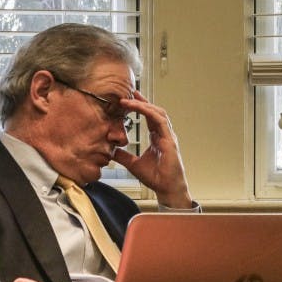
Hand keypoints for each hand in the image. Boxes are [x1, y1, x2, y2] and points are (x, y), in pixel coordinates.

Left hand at [113, 89, 193, 208]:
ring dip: (144, 105)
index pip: (149, 117)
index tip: (128, 100)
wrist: (166, 188)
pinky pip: (160, 121)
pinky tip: (140, 108)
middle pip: (154, 111)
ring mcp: (168, 136)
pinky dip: (150, 113)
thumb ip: (123, 156)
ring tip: (131, 99)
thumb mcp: (133, 164)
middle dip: (142, 101)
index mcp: (157, 138)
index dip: (140, 107)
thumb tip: (111, 151)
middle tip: (130, 92)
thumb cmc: (156, 178)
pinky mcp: (170, 140)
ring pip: (158, 113)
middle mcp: (164, 135)